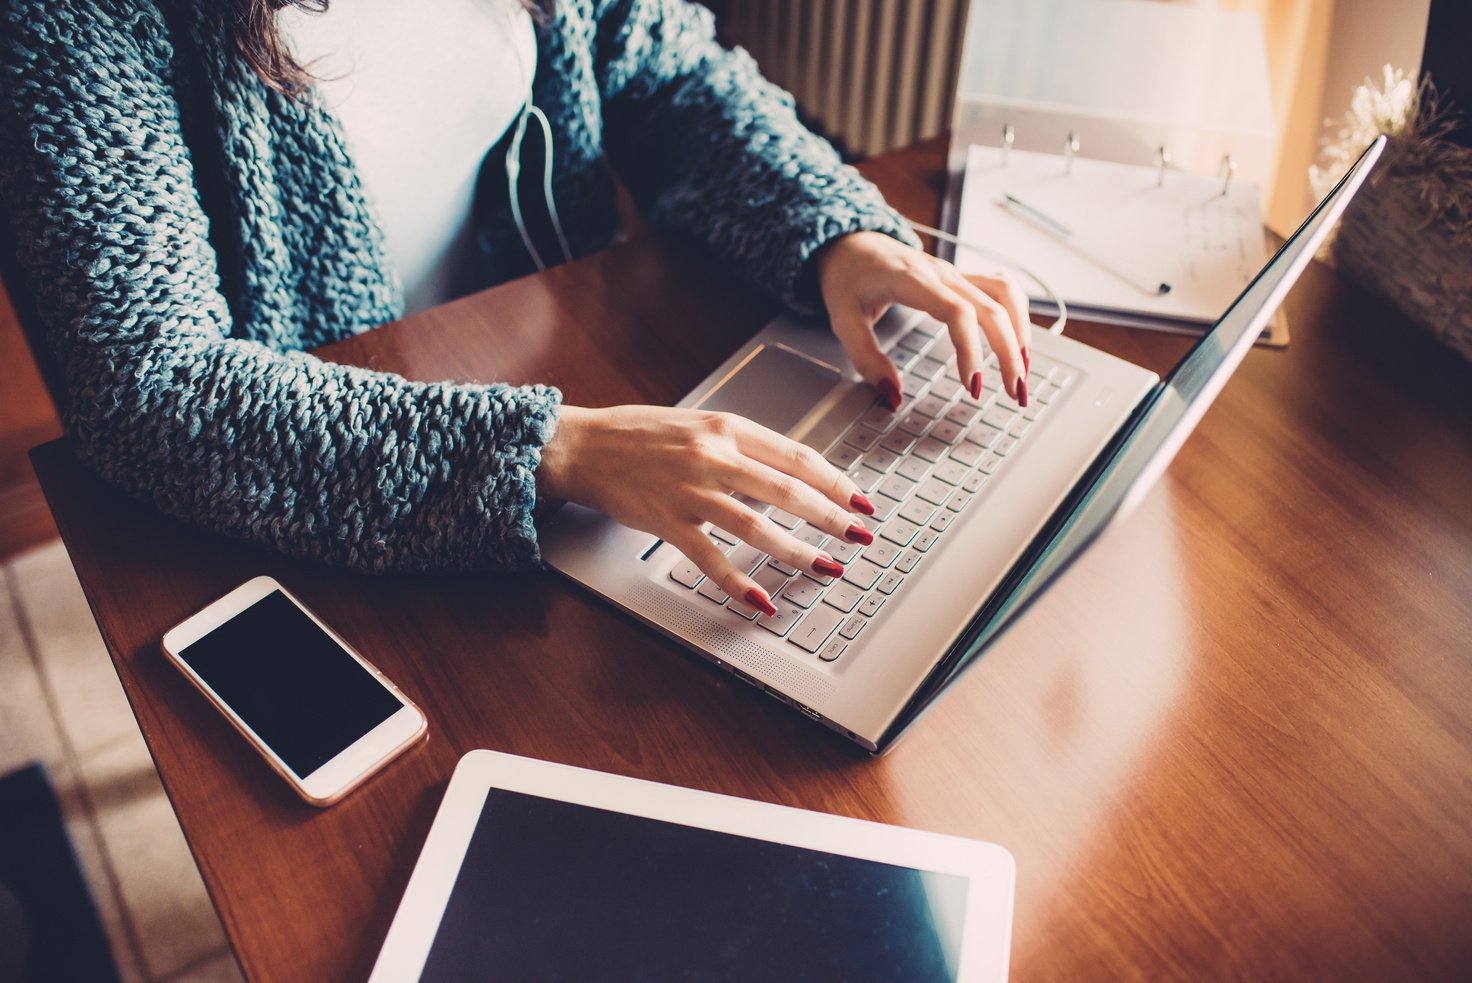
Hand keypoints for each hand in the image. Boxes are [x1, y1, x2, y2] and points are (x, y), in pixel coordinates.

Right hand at [537, 405, 874, 614]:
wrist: (584, 446)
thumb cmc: (639, 435)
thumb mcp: (699, 425)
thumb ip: (741, 447)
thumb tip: (789, 474)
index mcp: (727, 427)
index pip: (797, 456)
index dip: (835, 481)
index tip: (859, 500)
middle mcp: (714, 456)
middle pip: (789, 491)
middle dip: (833, 517)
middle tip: (860, 536)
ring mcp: (691, 490)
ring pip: (758, 526)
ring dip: (799, 551)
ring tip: (827, 568)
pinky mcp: (668, 521)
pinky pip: (712, 558)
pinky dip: (740, 583)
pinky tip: (762, 600)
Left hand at [815, 230, 1033, 408]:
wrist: (850, 242)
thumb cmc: (847, 278)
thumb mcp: (842, 320)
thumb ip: (866, 359)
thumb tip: (893, 395)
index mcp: (912, 281)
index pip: (957, 313)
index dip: (972, 350)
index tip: (974, 385)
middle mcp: (942, 273)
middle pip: (991, 308)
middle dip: (1009, 353)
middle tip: (1015, 393)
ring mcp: (955, 272)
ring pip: (1005, 296)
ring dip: (1021, 332)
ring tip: (1023, 370)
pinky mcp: (961, 277)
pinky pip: (1001, 289)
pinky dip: (1017, 315)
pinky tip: (1019, 341)